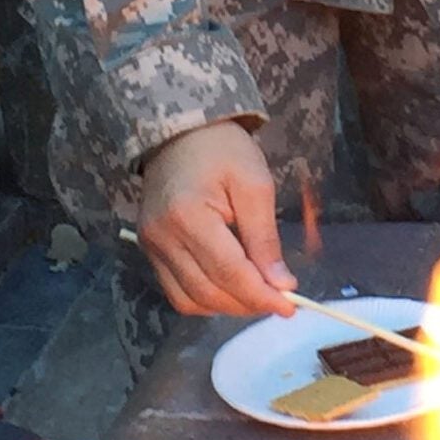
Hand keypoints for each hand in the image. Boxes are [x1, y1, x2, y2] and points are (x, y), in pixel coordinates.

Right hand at [136, 121, 295, 315]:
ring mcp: (151, 246)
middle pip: (208, 292)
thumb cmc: (223, 149)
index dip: (261, 296)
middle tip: (279, 299)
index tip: (290, 307)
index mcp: (189, 216)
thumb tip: (280, 284)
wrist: (180, 132)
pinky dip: (205, 299)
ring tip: (256, 294)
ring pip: (190, 300)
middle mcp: (162, 237)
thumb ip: (265, 238)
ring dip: (227, 306)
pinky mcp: (149, 250)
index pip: (228, 272)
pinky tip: (229, 288)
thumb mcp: (255, 184)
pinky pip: (176, 292)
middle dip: (248, 304)